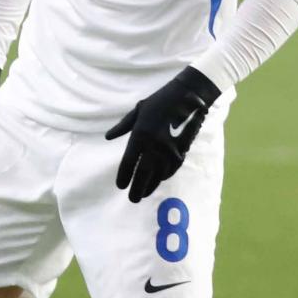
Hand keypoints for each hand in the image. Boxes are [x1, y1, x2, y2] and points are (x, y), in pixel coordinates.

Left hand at [105, 66, 219, 202]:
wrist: (188, 98)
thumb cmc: (159, 102)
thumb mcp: (137, 111)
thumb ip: (123, 127)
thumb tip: (108, 137)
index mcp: (141, 136)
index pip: (129, 162)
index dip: (124, 176)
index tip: (120, 186)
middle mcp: (155, 146)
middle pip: (144, 173)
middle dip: (137, 188)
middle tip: (132, 199)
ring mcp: (170, 150)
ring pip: (158, 175)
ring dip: (151, 186)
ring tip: (143, 195)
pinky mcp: (182, 151)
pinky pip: (171, 169)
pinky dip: (163, 177)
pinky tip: (158, 181)